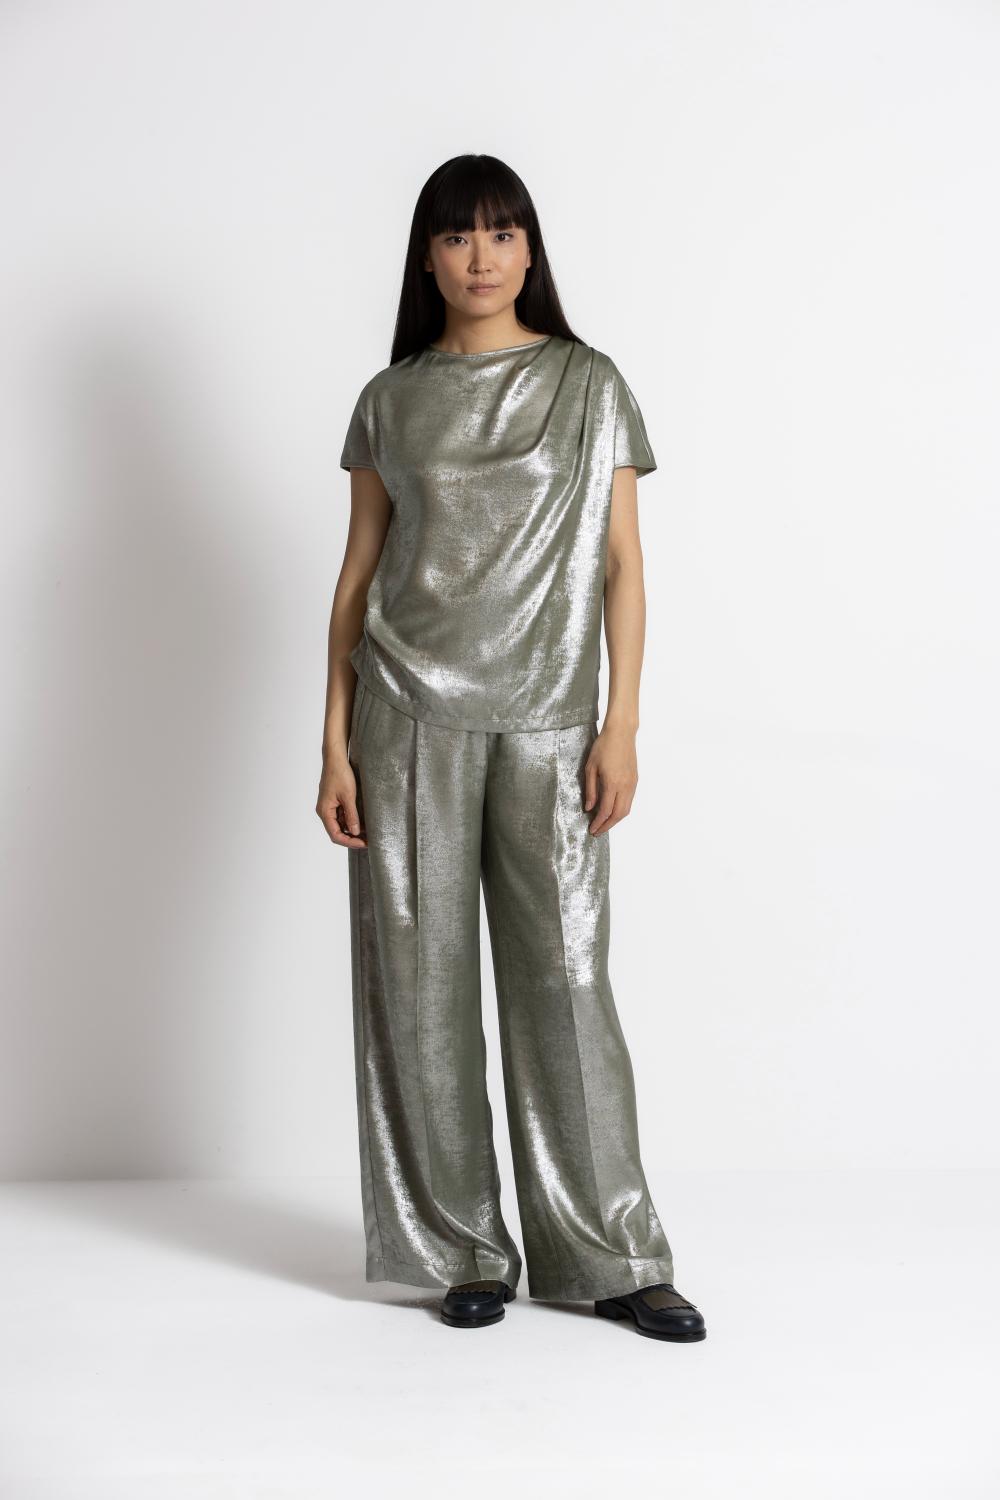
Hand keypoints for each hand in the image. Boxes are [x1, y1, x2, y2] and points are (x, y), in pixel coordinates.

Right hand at [316, 752, 366, 847]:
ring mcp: (330, 807)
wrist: (336, 758)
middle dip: (353, 838)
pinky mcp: (334, 802)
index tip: (363, 843)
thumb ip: (351, 815)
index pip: (335, 835)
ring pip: (341, 825)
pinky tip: (364, 822)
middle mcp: (325, 811)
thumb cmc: (340, 774)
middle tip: (368, 841)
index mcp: (325, 811)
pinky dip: (352, 821)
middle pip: (337, 832)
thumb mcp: (348, 796)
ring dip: (353, 830)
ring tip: (369, 833)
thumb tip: (355, 832)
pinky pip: (342, 816)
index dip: (350, 842)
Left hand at [583, 721, 637, 835]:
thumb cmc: (603, 747)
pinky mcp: (635, 780)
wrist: (621, 733)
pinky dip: (621, 810)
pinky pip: (629, 801)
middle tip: (597, 831)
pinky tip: (612, 810)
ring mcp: (632, 784)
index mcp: (612, 783)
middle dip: (608, 826)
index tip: (591, 829)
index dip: (598, 823)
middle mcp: (625, 786)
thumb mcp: (590, 768)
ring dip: (616, 820)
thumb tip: (589, 807)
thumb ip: (590, 790)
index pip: (606, 811)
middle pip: (618, 815)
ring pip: (626, 809)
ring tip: (604, 823)